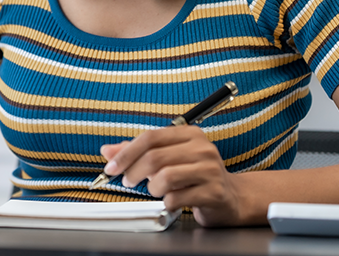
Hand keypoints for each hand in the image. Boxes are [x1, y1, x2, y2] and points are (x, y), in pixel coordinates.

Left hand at [100, 126, 247, 225]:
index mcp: (189, 135)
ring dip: (153, 188)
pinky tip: (172, 201)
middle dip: (134, 172)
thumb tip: (107, 151)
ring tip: (156, 191)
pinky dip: (167, 202)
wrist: (231, 198)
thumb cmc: (195, 176)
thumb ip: (137, 153)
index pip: (150, 137)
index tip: (112, 168)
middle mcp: (202, 148)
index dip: (126, 153)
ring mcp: (210, 170)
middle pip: (155, 157)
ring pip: (165, 177)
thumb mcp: (168, 159)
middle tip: (128, 182)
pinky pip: (177, 198)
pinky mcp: (214, 192)